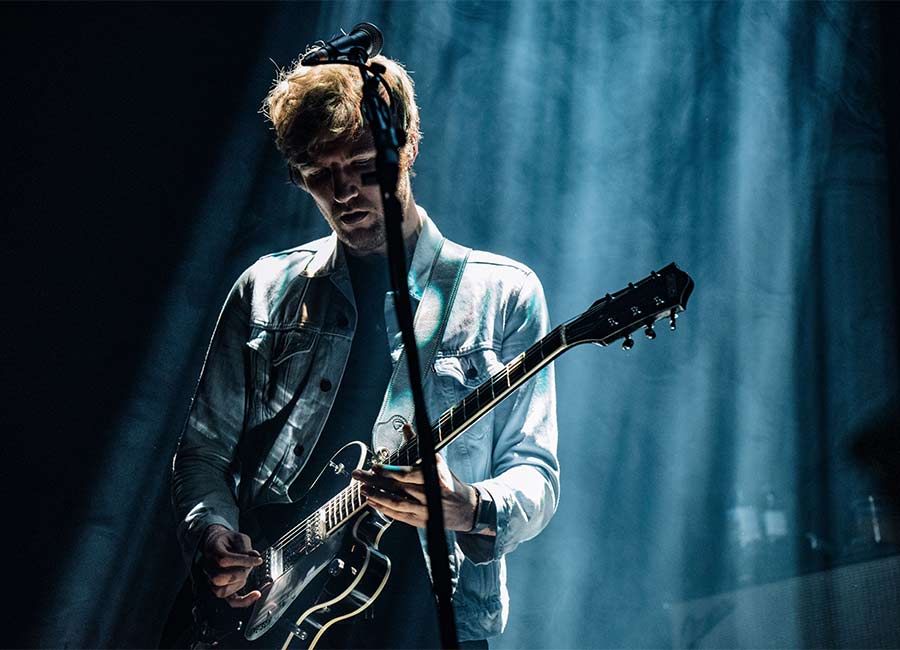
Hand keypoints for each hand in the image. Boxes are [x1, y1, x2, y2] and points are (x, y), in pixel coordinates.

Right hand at [200, 524, 263, 607]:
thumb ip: (245, 546)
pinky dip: (243, 601)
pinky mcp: (221, 588)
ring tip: (245, 572)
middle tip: (250, 565)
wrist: (217, 544)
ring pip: (222, 591)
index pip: (225, 560)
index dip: (243, 560)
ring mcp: (211, 580)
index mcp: (213, 551)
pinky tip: (255, 595)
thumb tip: (255, 556)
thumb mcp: (238, 538)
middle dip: (240, 572)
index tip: (258, 560)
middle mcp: (208, 567)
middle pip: (220, 578)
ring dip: (239, 582)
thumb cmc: (229, 541)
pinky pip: (229, 600)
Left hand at [351, 424, 477, 531]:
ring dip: (377, 496)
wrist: (466, 507)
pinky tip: (373, 502)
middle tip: (358, 474)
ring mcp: (426, 509)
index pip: (408, 474)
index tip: (375, 467)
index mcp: (435, 475)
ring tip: (363, 489)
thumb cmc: (448, 480)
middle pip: (397, 487)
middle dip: (375, 481)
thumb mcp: (436, 461)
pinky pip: (399, 515)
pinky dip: (384, 509)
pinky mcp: (422, 521)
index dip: (389, 471)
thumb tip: (406, 427)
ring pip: (396, 503)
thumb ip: (417, 446)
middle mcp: (430, 493)